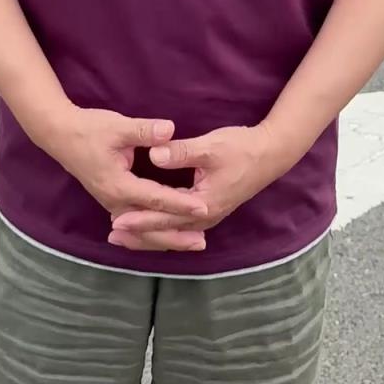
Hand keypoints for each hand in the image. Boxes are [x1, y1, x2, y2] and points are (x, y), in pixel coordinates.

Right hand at [51, 108, 209, 227]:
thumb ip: (145, 130)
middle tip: (201, 242)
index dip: (181, 204)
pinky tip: (166, 235)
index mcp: (119, 185)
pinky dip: (151, 233)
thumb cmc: (90, 129)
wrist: (60, 135)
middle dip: (176, 235)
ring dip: (166, 238)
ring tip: (191, 242)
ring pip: (141, 231)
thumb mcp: (118, 126)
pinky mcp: (112, 201)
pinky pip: (135, 225)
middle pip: (149, 227)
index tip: (203, 207)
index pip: (156, 199)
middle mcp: (115, 201)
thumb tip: (170, 130)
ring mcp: (112, 204)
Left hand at [108, 124, 277, 252]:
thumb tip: (154, 154)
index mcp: (204, 204)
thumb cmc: (241, 148)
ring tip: (124, 237)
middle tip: (113, 236)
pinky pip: (181, 226)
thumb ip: (181, 152)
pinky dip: (163, 228)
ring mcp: (209, 215)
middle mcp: (206, 216)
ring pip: (173, 232)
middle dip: (140, 234)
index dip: (141, 218)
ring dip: (149, 235)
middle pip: (167, 231)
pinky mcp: (210, 209)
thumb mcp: (210, 147)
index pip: (166, 216)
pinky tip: (150, 228)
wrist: (270, 154)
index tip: (118, 220)